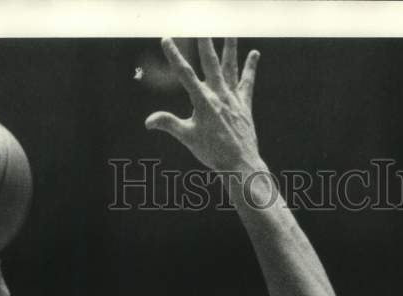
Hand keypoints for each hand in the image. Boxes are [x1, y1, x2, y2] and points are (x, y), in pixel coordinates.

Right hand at [146, 38, 260, 172]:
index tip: (166, 39)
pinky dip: (250, 68)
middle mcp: (219, 96)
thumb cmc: (212, 153)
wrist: (240, 164)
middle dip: (204, 43)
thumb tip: (148, 121)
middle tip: (201, 25)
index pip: (185, 74)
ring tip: (231, 30)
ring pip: (231, 67)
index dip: (174, 56)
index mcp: (203, 102)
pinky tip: (254, 53)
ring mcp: (233, 99)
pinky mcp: (244, 105)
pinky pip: (247, 83)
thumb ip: (169, 124)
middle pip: (211, 63)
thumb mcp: (188, 138)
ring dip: (230, 47)